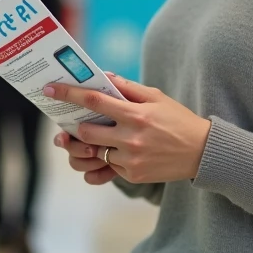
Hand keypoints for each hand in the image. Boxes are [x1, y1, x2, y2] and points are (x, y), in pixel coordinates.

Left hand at [46, 74, 210, 183]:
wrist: (201, 152)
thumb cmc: (178, 120)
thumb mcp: (157, 97)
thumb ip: (128, 88)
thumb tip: (104, 77)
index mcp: (136, 114)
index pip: (95, 102)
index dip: (69, 94)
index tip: (51, 90)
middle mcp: (131, 138)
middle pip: (87, 133)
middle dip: (73, 128)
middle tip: (65, 124)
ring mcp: (131, 160)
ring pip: (94, 153)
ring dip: (86, 146)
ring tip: (79, 140)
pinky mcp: (133, 175)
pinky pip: (108, 167)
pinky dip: (105, 159)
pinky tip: (109, 152)